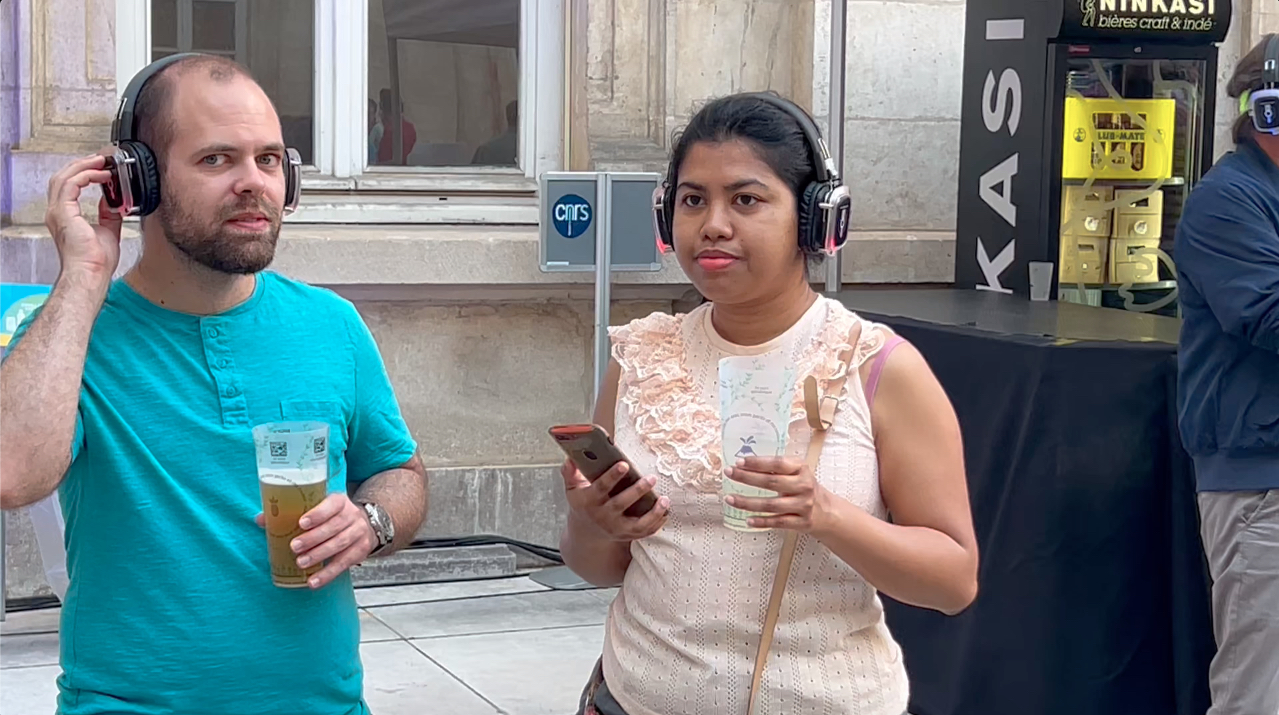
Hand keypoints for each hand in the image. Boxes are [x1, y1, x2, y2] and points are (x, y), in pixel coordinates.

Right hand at [44, 154, 123, 286]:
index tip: (101, 169)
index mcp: (65, 217)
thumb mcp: (108, 230)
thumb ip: (108, 214)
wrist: (91, 273)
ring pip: (63, 177)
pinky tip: (100, 174)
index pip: (68, 186)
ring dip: (83, 166)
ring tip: (100, 162)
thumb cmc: (96, 261)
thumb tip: (114, 201)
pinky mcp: (63, 213)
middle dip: (81, 165)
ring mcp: (57, 212)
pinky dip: (85, 175)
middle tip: (100, 159)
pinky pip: (70, 185)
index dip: (83, 173)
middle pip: (62, 178)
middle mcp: (57, 212)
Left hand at [254, 493, 375, 588]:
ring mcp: (358, 534)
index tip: (301, 523)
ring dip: (319, 555)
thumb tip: (261, 519)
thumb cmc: (333, 516)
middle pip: (334, 527)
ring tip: (301, 563)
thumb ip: (291, 512)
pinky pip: (343, 564)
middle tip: (294, 547)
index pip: (331, 505)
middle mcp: (352, 516)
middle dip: (313, 538)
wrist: (365, 523)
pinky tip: (313, 581)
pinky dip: (328, 574)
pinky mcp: (360, 551)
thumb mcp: (319, 507)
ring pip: (339, 544)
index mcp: (339, 502)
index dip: (317, 514)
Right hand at [561, 458, 669, 541]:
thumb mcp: (572, 488)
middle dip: (637, 491)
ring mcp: (616, 528)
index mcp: (589, 501)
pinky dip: (656, 523)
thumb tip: (571, 458)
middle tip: (651, 478)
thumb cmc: (583, 503)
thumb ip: (570, 472)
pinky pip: (644, 531)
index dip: (612, 476)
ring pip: (636, 523)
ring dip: (652, 512)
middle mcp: (603, 516)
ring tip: (664, 499)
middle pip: (620, 504)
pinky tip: (666, 510)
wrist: (586, 532)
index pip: (601, 487)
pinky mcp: (627, 535)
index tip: (624, 464)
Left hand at [724, 456, 832, 532]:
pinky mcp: (801, 522)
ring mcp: (803, 505)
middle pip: (771, 482)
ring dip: (748, 502)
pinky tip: (748, 520)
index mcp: (801, 469)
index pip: (777, 463)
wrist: (827, 511)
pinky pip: (778, 522)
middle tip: (729, 473)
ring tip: (730, 499)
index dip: (757, 462)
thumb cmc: (804, 487)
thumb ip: (776, 468)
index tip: (739, 462)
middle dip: (747, 478)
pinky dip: (762, 521)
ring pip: (771, 505)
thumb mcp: (796, 473)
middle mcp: (804, 486)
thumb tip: (744, 464)